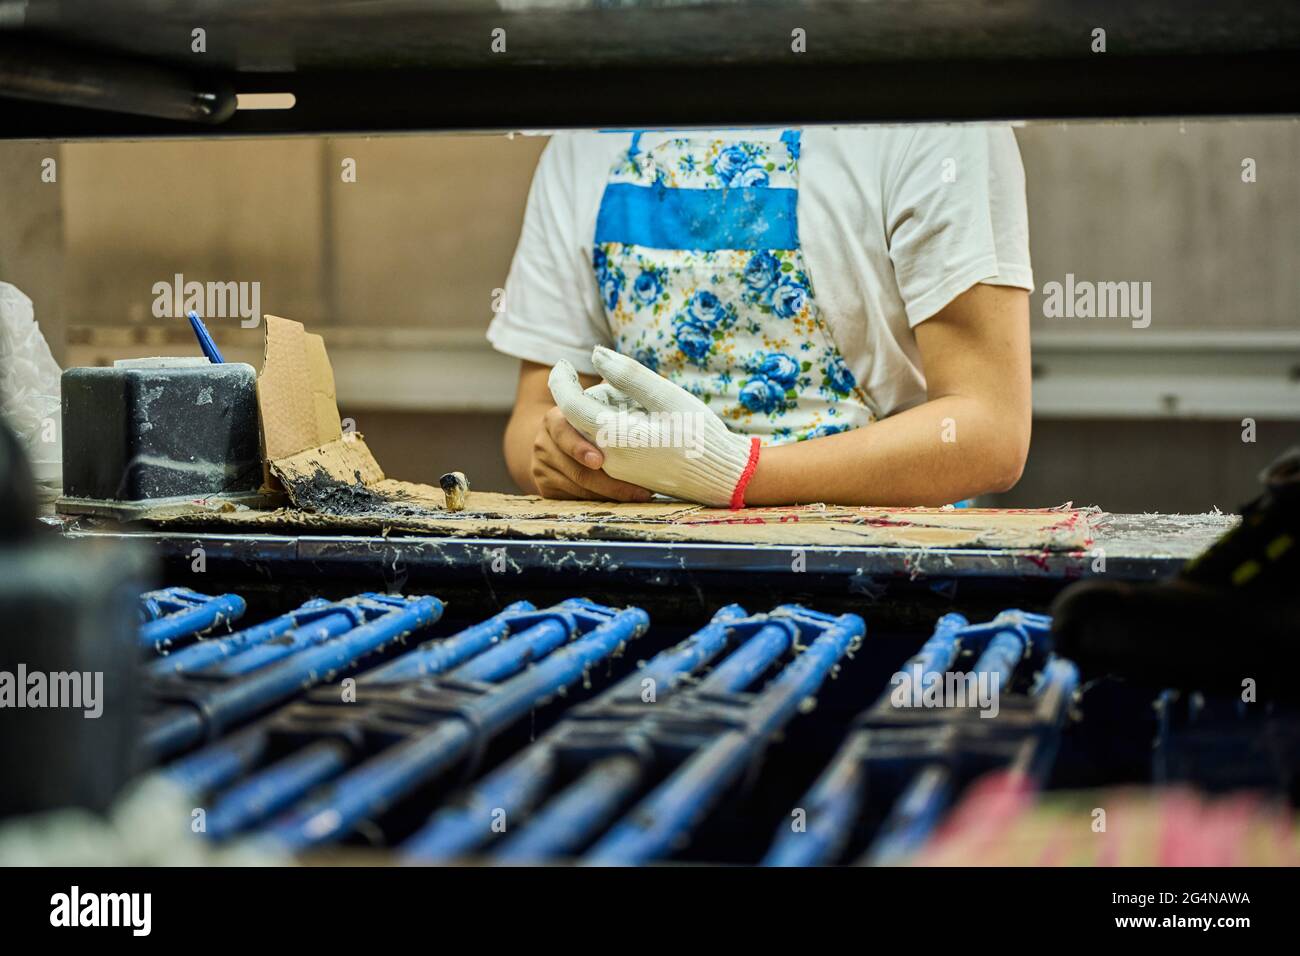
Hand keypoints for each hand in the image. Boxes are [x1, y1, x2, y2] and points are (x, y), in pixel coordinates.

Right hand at [529, 403, 652, 501]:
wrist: (554, 443)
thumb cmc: (588, 421)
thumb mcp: (592, 404)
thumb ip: (606, 395)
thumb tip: (626, 373)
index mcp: (554, 420)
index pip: (564, 433)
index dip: (580, 448)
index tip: (600, 460)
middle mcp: (543, 444)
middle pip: (576, 471)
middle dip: (610, 483)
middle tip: (639, 491)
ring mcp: (541, 469)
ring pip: (579, 489)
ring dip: (611, 496)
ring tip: (640, 496)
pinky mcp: (545, 490)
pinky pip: (576, 501)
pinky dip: (601, 502)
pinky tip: (623, 502)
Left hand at [548, 347, 760, 507]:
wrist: (722, 476)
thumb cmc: (699, 434)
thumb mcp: (667, 396)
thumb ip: (628, 374)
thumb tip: (595, 353)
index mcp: (615, 438)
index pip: (571, 406)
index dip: (561, 382)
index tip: (562, 363)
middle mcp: (608, 459)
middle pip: (583, 415)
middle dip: (601, 396)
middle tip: (636, 394)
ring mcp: (614, 471)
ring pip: (595, 428)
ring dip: (612, 411)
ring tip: (650, 412)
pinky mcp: (624, 475)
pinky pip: (607, 443)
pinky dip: (620, 426)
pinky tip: (650, 428)